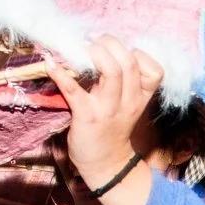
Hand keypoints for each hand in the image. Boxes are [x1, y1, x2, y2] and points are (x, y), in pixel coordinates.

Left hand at [45, 36, 164, 204]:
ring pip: (112, 71)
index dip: (137, 53)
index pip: (154, 70)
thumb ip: (126, 82)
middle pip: (130, 62)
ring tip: (82, 47)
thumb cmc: (113, 129)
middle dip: (110, 43)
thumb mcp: (129, 105)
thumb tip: (103, 50)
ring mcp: (108, 108)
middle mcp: (128, 101)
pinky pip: (74, 90)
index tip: (117, 50)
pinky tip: (50, 63)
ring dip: (95, 53)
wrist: (106, 164)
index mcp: (141, 97)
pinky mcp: (86, 116)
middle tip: (94, 40)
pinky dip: (60, 74)